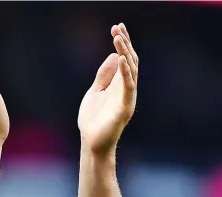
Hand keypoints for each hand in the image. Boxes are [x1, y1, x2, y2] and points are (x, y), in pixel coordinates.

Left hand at [78, 23, 137, 154]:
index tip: (116, 27)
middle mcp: (126, 89)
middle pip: (130, 61)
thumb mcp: (95, 92)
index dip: (122, 43)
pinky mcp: (124, 108)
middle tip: (117, 28)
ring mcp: (127, 97)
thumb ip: (103, 76)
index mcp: (119, 84)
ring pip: (130, 70)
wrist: (91, 143)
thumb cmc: (93, 120)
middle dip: (124, 43)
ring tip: (118, 38)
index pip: (124, 59)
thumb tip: (112, 55)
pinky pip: (128, 87)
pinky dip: (125, 73)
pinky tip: (120, 60)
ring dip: (124, 53)